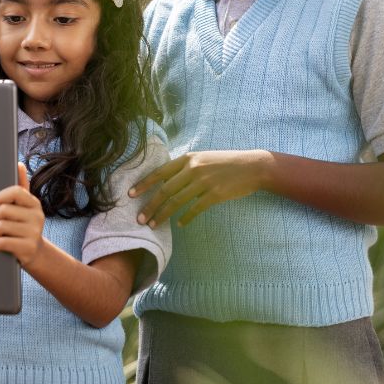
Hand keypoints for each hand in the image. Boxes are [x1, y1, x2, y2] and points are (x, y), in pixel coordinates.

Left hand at [0, 163, 45, 266]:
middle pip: (3, 210)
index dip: (1, 197)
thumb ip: (21, 187)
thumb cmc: (25, 227)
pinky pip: (3, 242)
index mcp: (34, 203)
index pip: (15, 191)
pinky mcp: (29, 247)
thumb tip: (19, 164)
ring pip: (1, 226)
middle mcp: (37, 216)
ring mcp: (34, 232)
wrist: (37, 254)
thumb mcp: (25, 208)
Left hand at [128, 150, 268, 226]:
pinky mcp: (215, 195)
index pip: (160, 172)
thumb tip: (167, 180)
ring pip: (177, 201)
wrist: (252, 166)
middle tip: (139, 218)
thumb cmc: (226, 163)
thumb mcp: (203, 158)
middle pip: (165, 190)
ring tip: (153, 224)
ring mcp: (204, 182)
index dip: (143, 184)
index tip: (130, 194)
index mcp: (188, 158)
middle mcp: (194, 169)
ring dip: (163, 214)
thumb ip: (186, 167)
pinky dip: (186, 218)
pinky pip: (195, 209)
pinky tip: (180, 225)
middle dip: (150, 205)